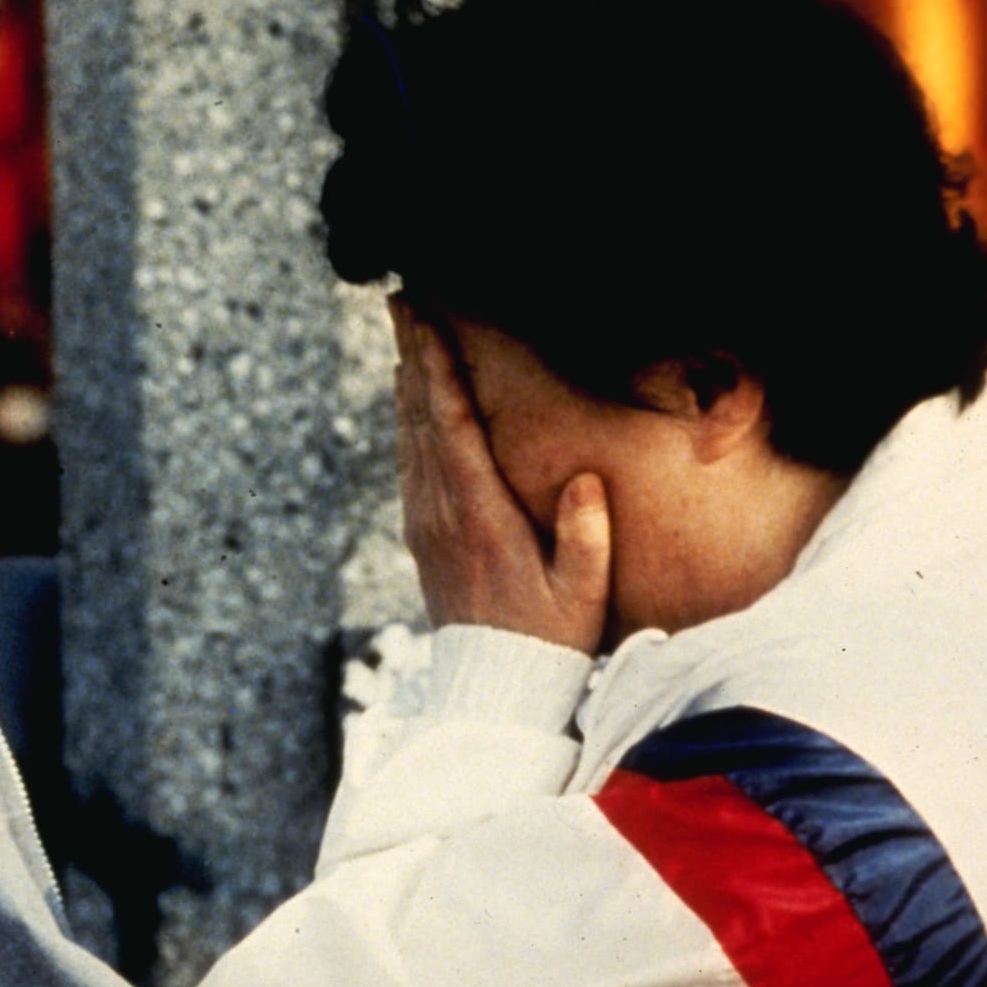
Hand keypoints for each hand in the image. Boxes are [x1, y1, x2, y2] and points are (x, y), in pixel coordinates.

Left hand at [390, 294, 610, 651]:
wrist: (493, 687)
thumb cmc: (549, 637)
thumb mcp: (582, 593)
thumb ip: (585, 536)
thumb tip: (586, 477)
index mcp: (479, 515)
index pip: (452, 426)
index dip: (437, 369)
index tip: (427, 322)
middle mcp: (441, 511)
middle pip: (419, 416)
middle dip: (412, 354)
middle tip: (401, 300)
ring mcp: (425, 522)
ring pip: (408, 435)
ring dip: (406, 380)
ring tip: (405, 331)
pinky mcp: (421, 534)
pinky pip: (408, 462)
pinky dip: (407, 420)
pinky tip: (410, 398)